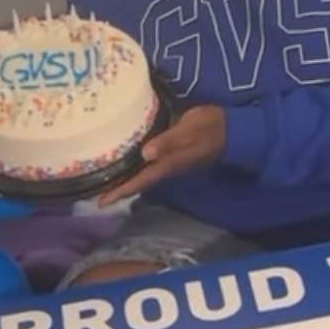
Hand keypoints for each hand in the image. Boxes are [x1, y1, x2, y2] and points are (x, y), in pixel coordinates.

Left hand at [98, 106, 226, 206]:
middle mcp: (168, 166)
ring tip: (107, 180)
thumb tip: (145, 154)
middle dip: (120, 189)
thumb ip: (169, 141)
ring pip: (144, 174)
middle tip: (97, 195)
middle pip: (140, 182)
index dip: (122, 191)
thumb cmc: (210, 126)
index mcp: (169, 163)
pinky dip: (136, 166)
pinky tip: (128, 159)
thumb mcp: (189, 129)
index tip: (102, 202)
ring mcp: (172, 161)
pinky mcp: (174, 153)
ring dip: (127, 179)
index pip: (141, 180)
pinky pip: (150, 164)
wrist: (232, 129)